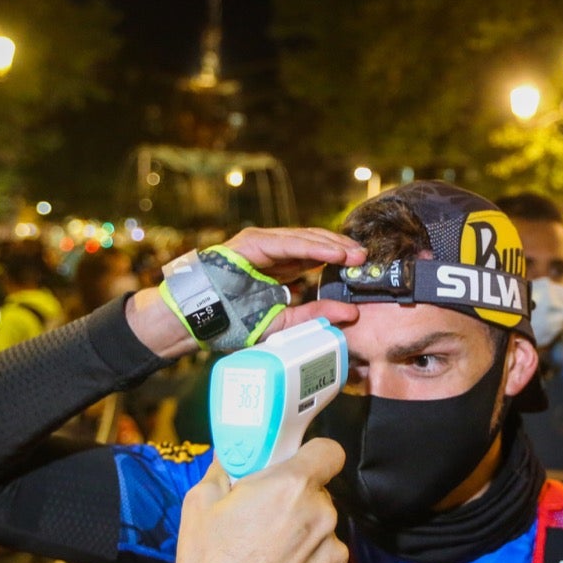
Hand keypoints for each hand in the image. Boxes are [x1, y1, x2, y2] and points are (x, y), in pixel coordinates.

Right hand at [127, 227, 366, 357]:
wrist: (196, 319)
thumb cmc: (234, 321)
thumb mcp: (283, 324)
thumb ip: (313, 316)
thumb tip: (351, 313)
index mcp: (280, 266)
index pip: (316, 256)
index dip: (340, 259)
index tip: (363, 267)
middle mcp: (272, 251)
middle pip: (315, 243)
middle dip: (342, 249)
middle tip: (366, 257)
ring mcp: (261, 243)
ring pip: (304, 238)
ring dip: (332, 245)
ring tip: (354, 254)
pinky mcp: (252, 243)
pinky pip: (287, 242)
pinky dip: (311, 246)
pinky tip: (333, 253)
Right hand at [175, 439, 349, 562]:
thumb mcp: (199, 505)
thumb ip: (223, 471)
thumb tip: (231, 456)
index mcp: (291, 486)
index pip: (328, 451)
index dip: (313, 456)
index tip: (297, 465)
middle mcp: (322, 515)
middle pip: (319, 496)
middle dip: (297, 503)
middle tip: (265, 521)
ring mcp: (334, 551)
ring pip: (323, 531)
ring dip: (304, 538)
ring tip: (269, 560)